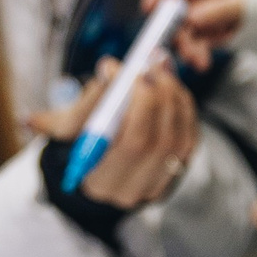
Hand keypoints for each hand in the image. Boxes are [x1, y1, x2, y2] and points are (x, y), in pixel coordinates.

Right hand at [31, 58, 199, 208]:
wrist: (90, 164)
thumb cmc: (75, 142)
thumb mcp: (67, 123)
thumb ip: (88, 100)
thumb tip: (110, 69)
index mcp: (101, 182)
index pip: (133, 144)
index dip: (141, 106)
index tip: (136, 74)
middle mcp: (133, 190)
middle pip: (160, 141)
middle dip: (159, 97)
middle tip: (152, 66)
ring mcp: (158, 183)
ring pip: (180, 138)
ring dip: (174, 99)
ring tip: (161, 71)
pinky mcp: (175, 172)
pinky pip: (190, 138)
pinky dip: (184, 109)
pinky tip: (171, 89)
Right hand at [142, 0, 244, 71]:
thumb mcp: (245, 1)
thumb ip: (218, 9)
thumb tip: (193, 18)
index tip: (149, 8)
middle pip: (175, 8)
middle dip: (176, 29)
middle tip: (181, 47)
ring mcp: (205, 12)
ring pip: (184, 29)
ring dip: (187, 46)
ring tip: (199, 61)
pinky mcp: (210, 31)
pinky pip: (196, 42)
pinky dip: (197, 53)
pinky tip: (202, 62)